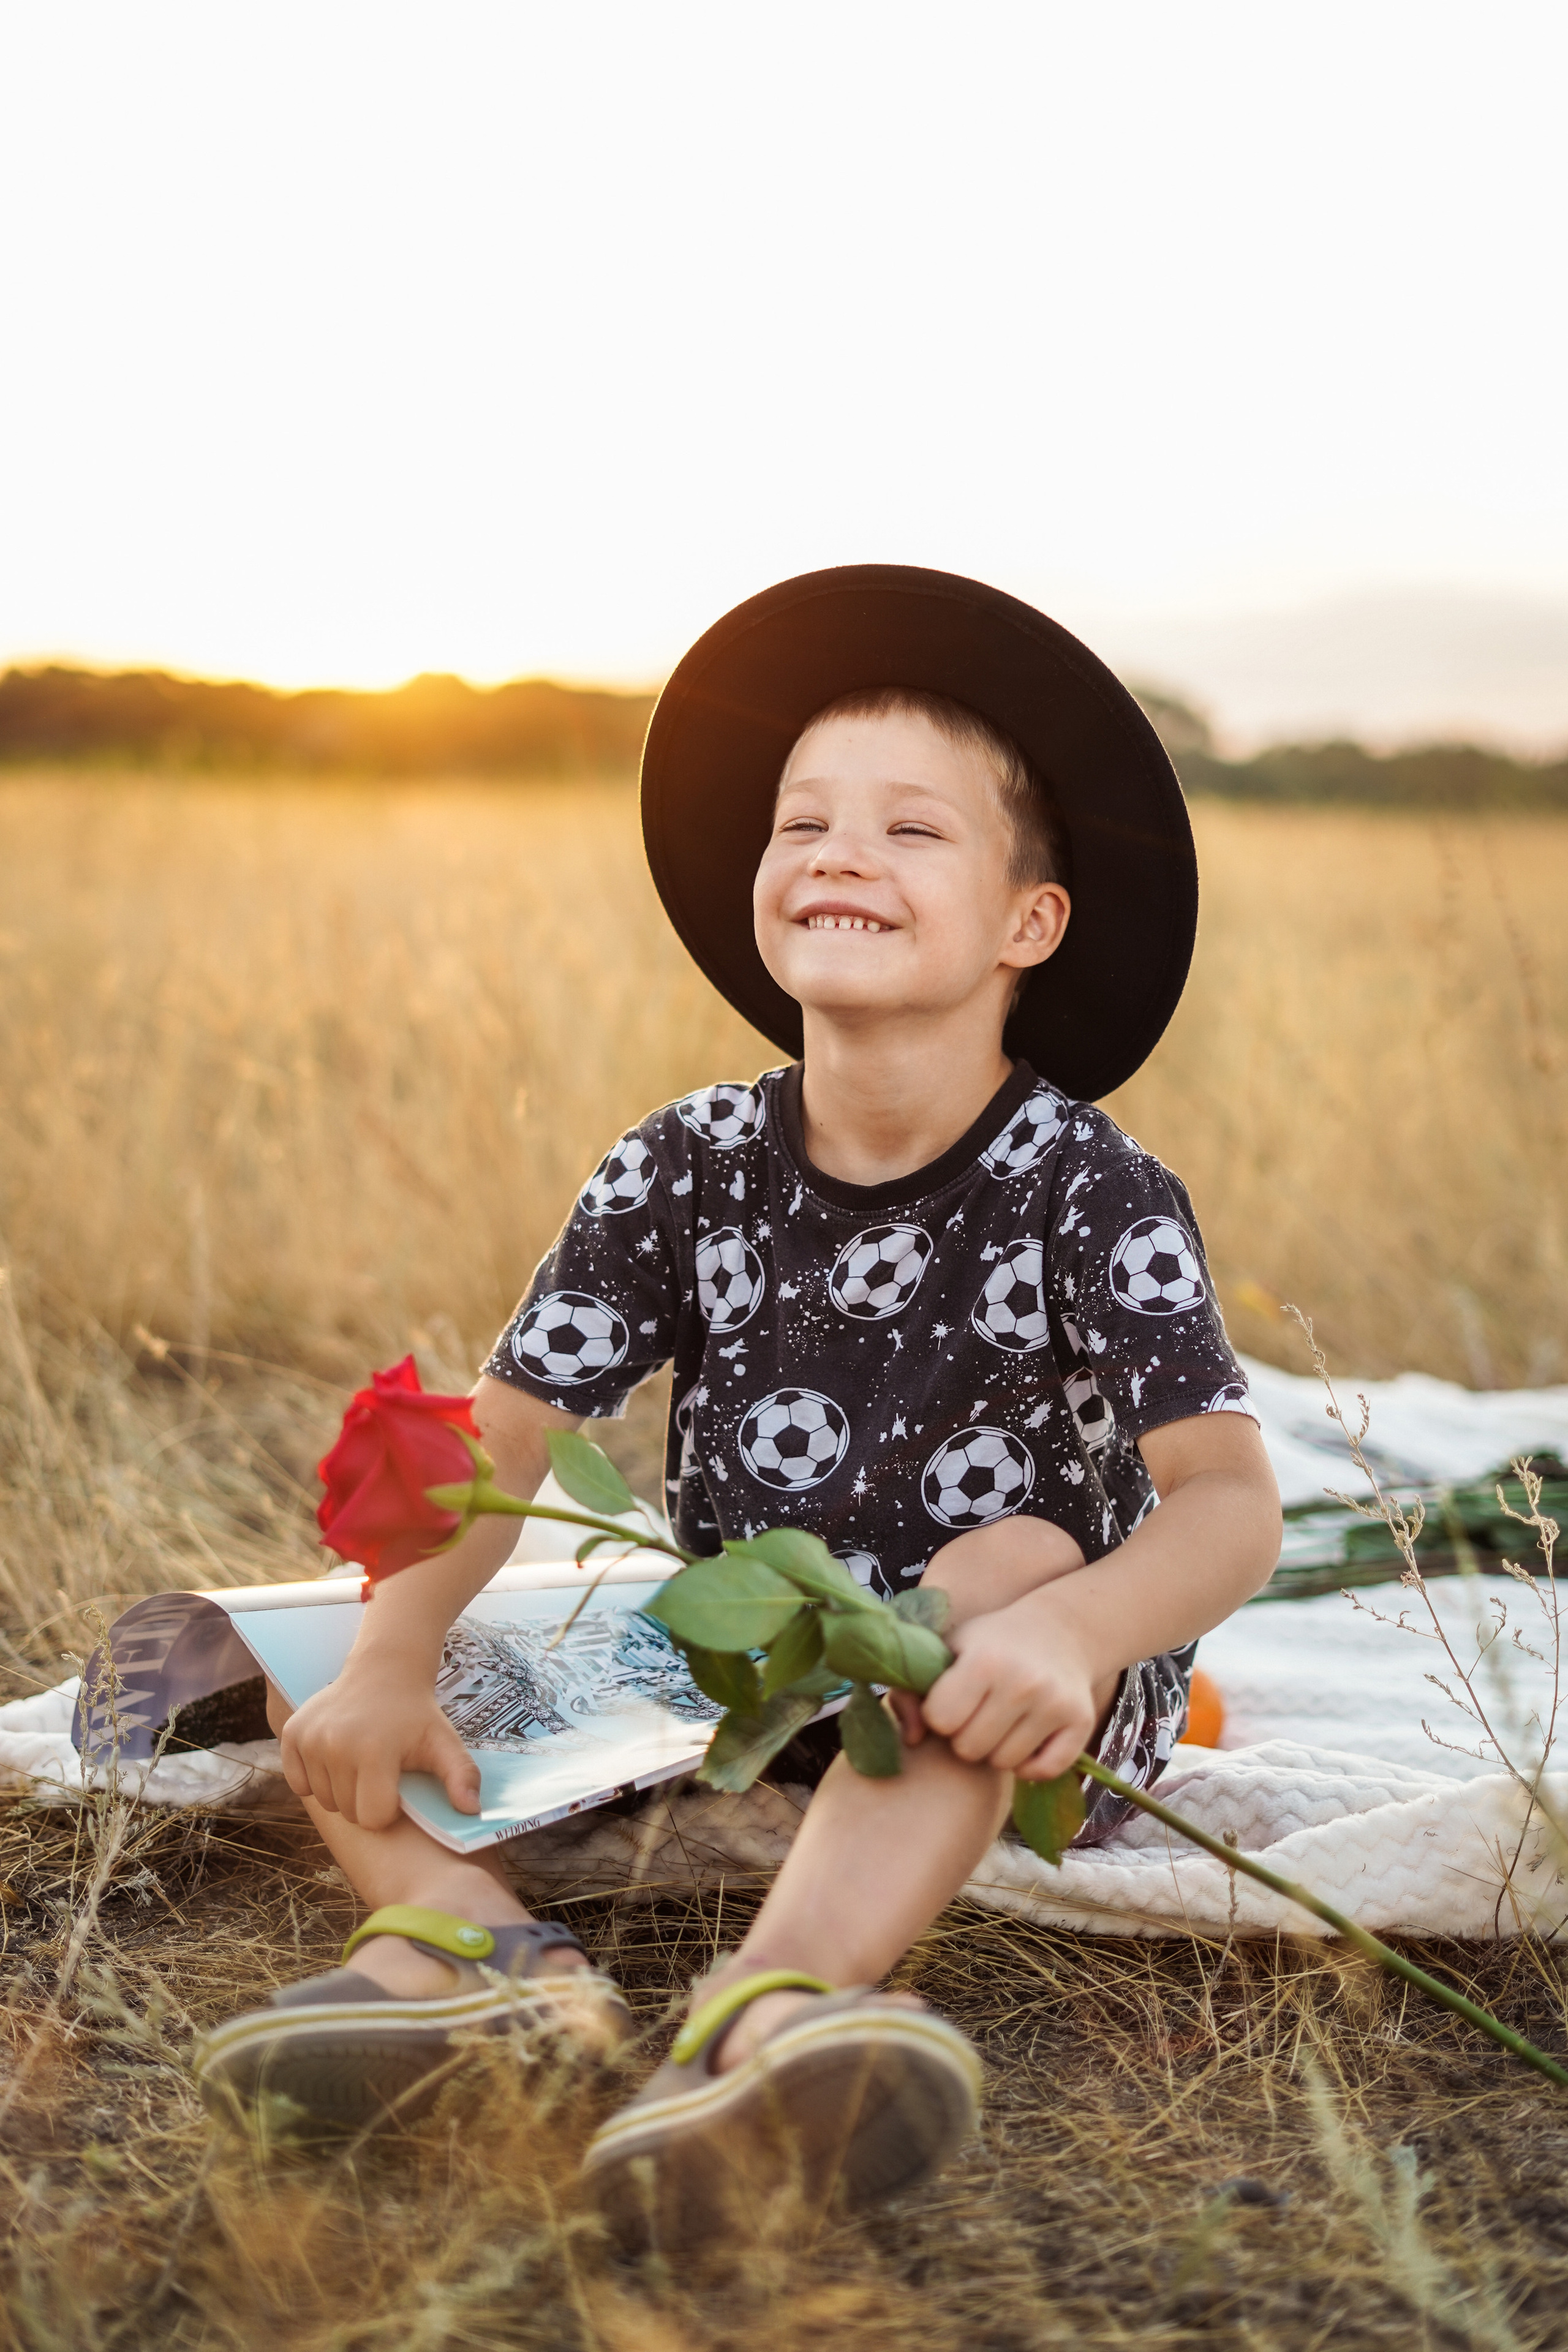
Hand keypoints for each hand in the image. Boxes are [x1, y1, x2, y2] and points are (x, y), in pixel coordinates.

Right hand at [276, 1658, 480, 1829]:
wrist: (384, 1671)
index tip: (397, 1784)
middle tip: (380, 1771)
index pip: (373, 1818)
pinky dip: (314, 1780)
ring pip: (323, 1800)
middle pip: (348, 1812)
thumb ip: (462, 1776)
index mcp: (374, 1751)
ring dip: (342, 1791)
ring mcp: (310, 1738)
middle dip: (366, 1801)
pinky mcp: (292, 1732)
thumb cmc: (416, 1714)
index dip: (389, 1809)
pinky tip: (336, 1758)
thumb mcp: (445, 1743)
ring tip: (360, 1762)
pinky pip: (297, 1783)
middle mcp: (336, 1744)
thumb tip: (472, 1810)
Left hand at [897, 1587, 1100, 1779]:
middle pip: (969, 1749)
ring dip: (996, 1749)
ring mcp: (1055, 1704)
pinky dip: (1030, 1764)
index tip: (951, 1699)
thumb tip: (911, 1739)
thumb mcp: (947, 1650)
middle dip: (965, 1735)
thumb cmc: (990, 1644)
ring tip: (1000, 1720)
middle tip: (977, 1712)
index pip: (940, 1720)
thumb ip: (911, 1692)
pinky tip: (1025, 1737)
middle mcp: (1023, 1683)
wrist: (1058, 1630)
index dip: (940, 1714)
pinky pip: (1043, 1772)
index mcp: (984, 1661)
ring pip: (1004, 1764)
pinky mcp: (1081, 1722)